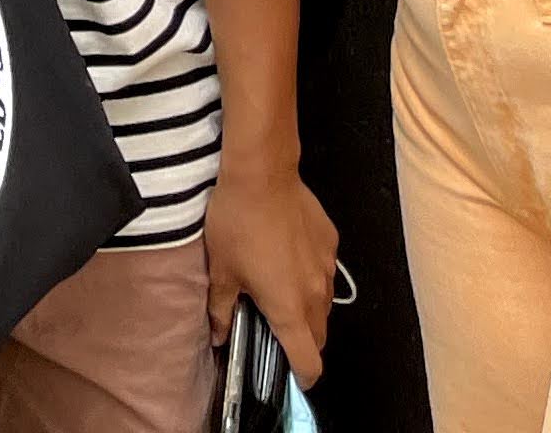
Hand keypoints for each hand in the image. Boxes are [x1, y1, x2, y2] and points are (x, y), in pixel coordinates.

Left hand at [201, 152, 338, 382]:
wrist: (262, 173)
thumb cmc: (237, 223)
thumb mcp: (221, 270)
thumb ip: (221, 309)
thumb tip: (218, 335)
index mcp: (289, 309)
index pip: (309, 361)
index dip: (303, 376)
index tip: (293, 377)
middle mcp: (315, 294)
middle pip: (319, 336)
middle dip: (303, 342)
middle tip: (277, 331)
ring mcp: (327, 267)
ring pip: (324, 305)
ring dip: (308, 309)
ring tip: (280, 292)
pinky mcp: (331, 243)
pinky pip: (324, 272)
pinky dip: (310, 276)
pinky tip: (287, 257)